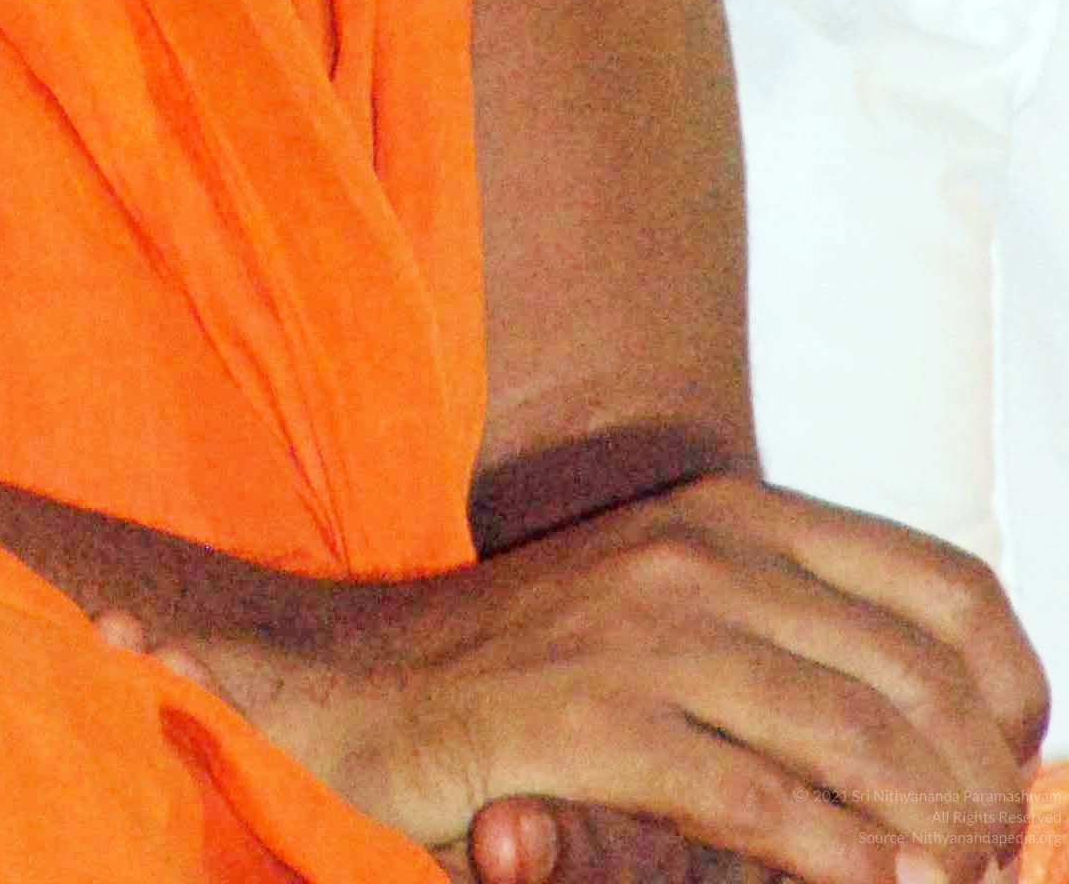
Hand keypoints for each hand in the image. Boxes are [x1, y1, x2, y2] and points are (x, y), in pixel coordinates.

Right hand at [91, 478, 1043, 883]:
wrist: (361, 681)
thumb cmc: (542, 668)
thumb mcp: (678, 608)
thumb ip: (795, 637)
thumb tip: (955, 724)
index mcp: (735, 515)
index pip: (946, 588)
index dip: (1011, 690)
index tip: (1013, 769)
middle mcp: (702, 554)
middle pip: (919, 679)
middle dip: (980, 791)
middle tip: (986, 859)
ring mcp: (647, 632)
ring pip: (859, 742)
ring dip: (929, 837)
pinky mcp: (595, 721)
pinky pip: (766, 805)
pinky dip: (841, 863)